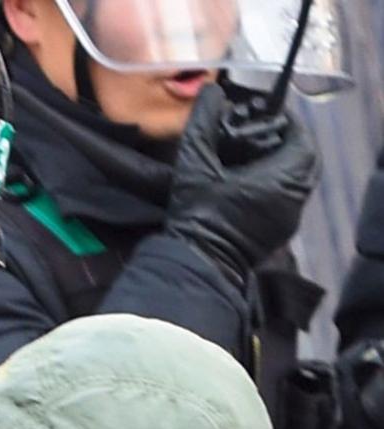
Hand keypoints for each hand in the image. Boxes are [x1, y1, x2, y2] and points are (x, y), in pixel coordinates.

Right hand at [166, 82, 317, 281]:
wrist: (195, 265)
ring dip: (285, 164)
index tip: (266, 114)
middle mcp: (295, 196)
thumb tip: (211, 92)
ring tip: (258, 156)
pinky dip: (279, 185)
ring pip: (300, 179)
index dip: (286, 122)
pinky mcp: (280, 231)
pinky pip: (290, 199)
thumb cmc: (198, 215)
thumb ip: (203, 125)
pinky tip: (254, 183)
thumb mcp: (195, 166)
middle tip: (264, 133)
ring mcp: (290, 216)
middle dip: (288, 142)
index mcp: (283, 177)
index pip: (301, 137)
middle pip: (305, 158)